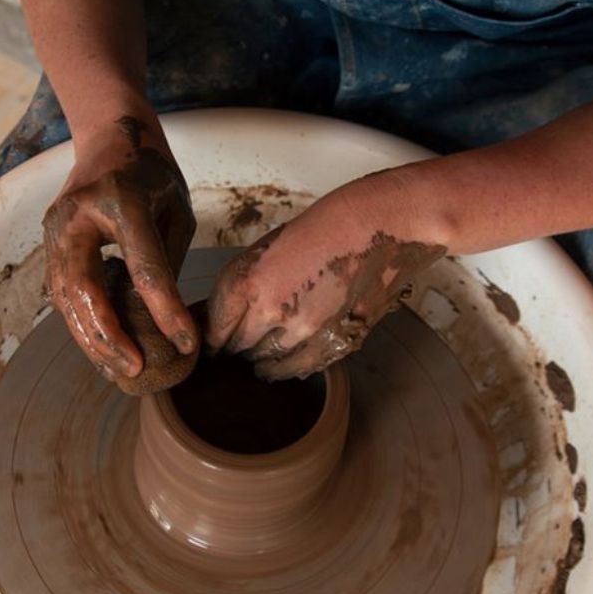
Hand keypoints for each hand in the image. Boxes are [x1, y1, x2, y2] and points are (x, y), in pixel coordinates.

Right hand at [42, 115, 197, 377]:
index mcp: (120, 199)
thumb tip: (163, 317)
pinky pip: (64, 293)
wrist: (108, 135)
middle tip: (135, 369)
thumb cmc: (151, 172)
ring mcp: (56, 229)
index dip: (165, 310)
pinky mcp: (49, 243)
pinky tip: (103, 348)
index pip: (144, 267)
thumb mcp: (175, 208)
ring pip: (66, 298)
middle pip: (85, 289)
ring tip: (120, 369)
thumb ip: (168, 259)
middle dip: (109, 336)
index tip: (186, 343)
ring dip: (91, 339)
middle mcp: (78, 216)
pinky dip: (82, 324)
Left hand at [206, 184, 444, 379]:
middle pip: (239, 346)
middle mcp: (271, 309)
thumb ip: (249, 281)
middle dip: (236, 348)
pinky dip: (288, 369)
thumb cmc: (327, 225)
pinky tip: (284, 366)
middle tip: (235, 350)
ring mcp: (304, 329)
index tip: (212, 345)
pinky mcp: (333, 340)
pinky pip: (301, 367)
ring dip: (261, 361)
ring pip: (268, 361)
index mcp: (249, 279)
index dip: (213, 339)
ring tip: (259, 361)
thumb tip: (233, 311)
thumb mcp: (271, 247)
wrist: (380, 224)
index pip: (217, 326)